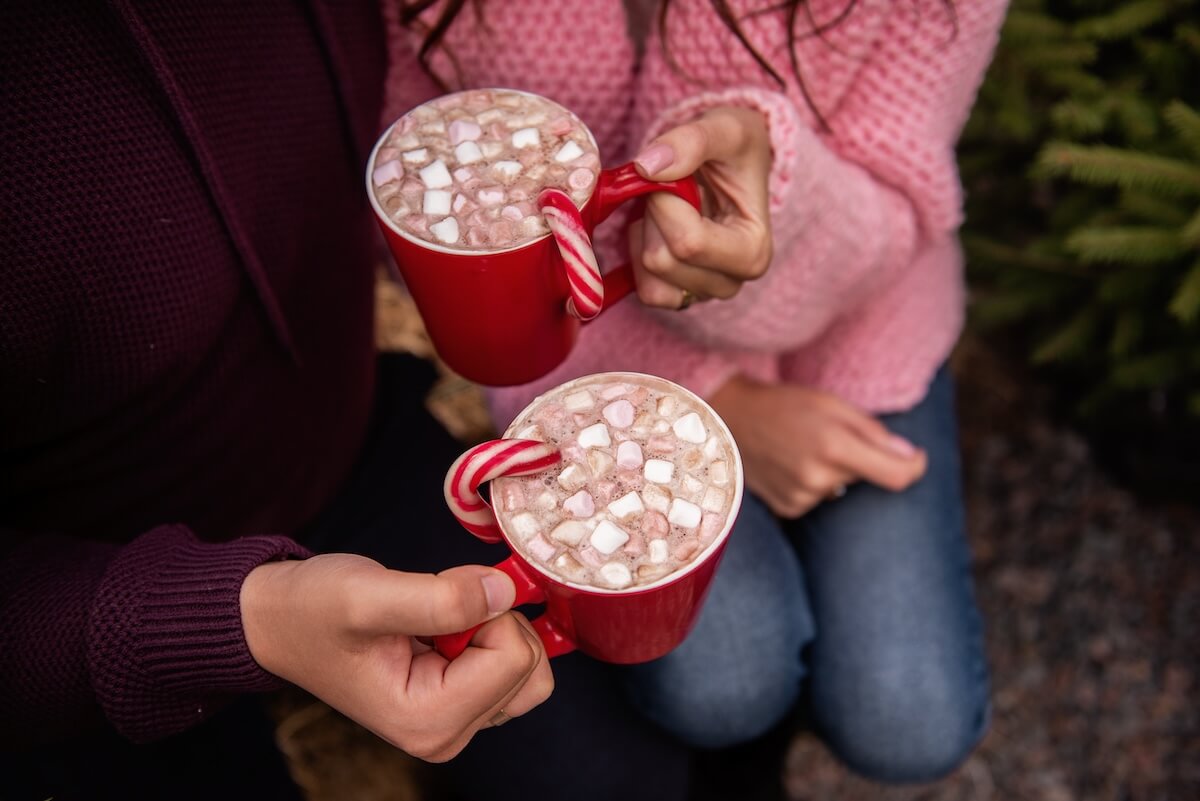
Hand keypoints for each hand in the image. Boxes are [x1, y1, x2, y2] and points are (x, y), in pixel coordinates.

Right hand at [241, 554, 552, 761]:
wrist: (281, 621)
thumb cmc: (313, 610)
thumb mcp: (368, 595)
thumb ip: (442, 598)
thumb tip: (506, 592)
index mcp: (427, 721)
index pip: (514, 658)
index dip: (485, 611)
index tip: (436, 599)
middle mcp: (447, 733)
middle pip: (531, 669)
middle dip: (493, 621)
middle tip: (435, 607)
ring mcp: (457, 722)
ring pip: (529, 669)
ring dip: (493, 627)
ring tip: (434, 618)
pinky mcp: (461, 702)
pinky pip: (512, 665)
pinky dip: (488, 632)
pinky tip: (441, 626)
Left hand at [630, 105, 772, 308]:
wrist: (730, 165)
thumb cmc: (734, 150)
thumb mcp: (725, 128)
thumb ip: (692, 140)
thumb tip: (647, 167)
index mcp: (753, 252)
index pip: (688, 243)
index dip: (666, 202)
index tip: (678, 176)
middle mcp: (731, 282)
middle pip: (662, 261)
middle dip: (655, 216)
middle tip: (674, 192)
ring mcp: (702, 294)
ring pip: (648, 274)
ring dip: (646, 233)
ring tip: (670, 208)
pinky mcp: (677, 297)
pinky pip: (642, 286)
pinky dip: (639, 253)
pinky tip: (658, 228)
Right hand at [709, 376, 927, 517]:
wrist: (732, 420)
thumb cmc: (786, 405)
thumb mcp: (833, 404)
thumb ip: (874, 432)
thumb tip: (910, 457)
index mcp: (834, 445)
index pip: (898, 475)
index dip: (914, 466)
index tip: (915, 457)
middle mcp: (818, 477)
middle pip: (866, 477)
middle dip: (860, 458)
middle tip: (830, 435)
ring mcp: (801, 497)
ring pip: (841, 487)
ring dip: (834, 471)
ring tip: (803, 448)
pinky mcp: (789, 508)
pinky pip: (819, 498)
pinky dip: (814, 483)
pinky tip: (792, 465)